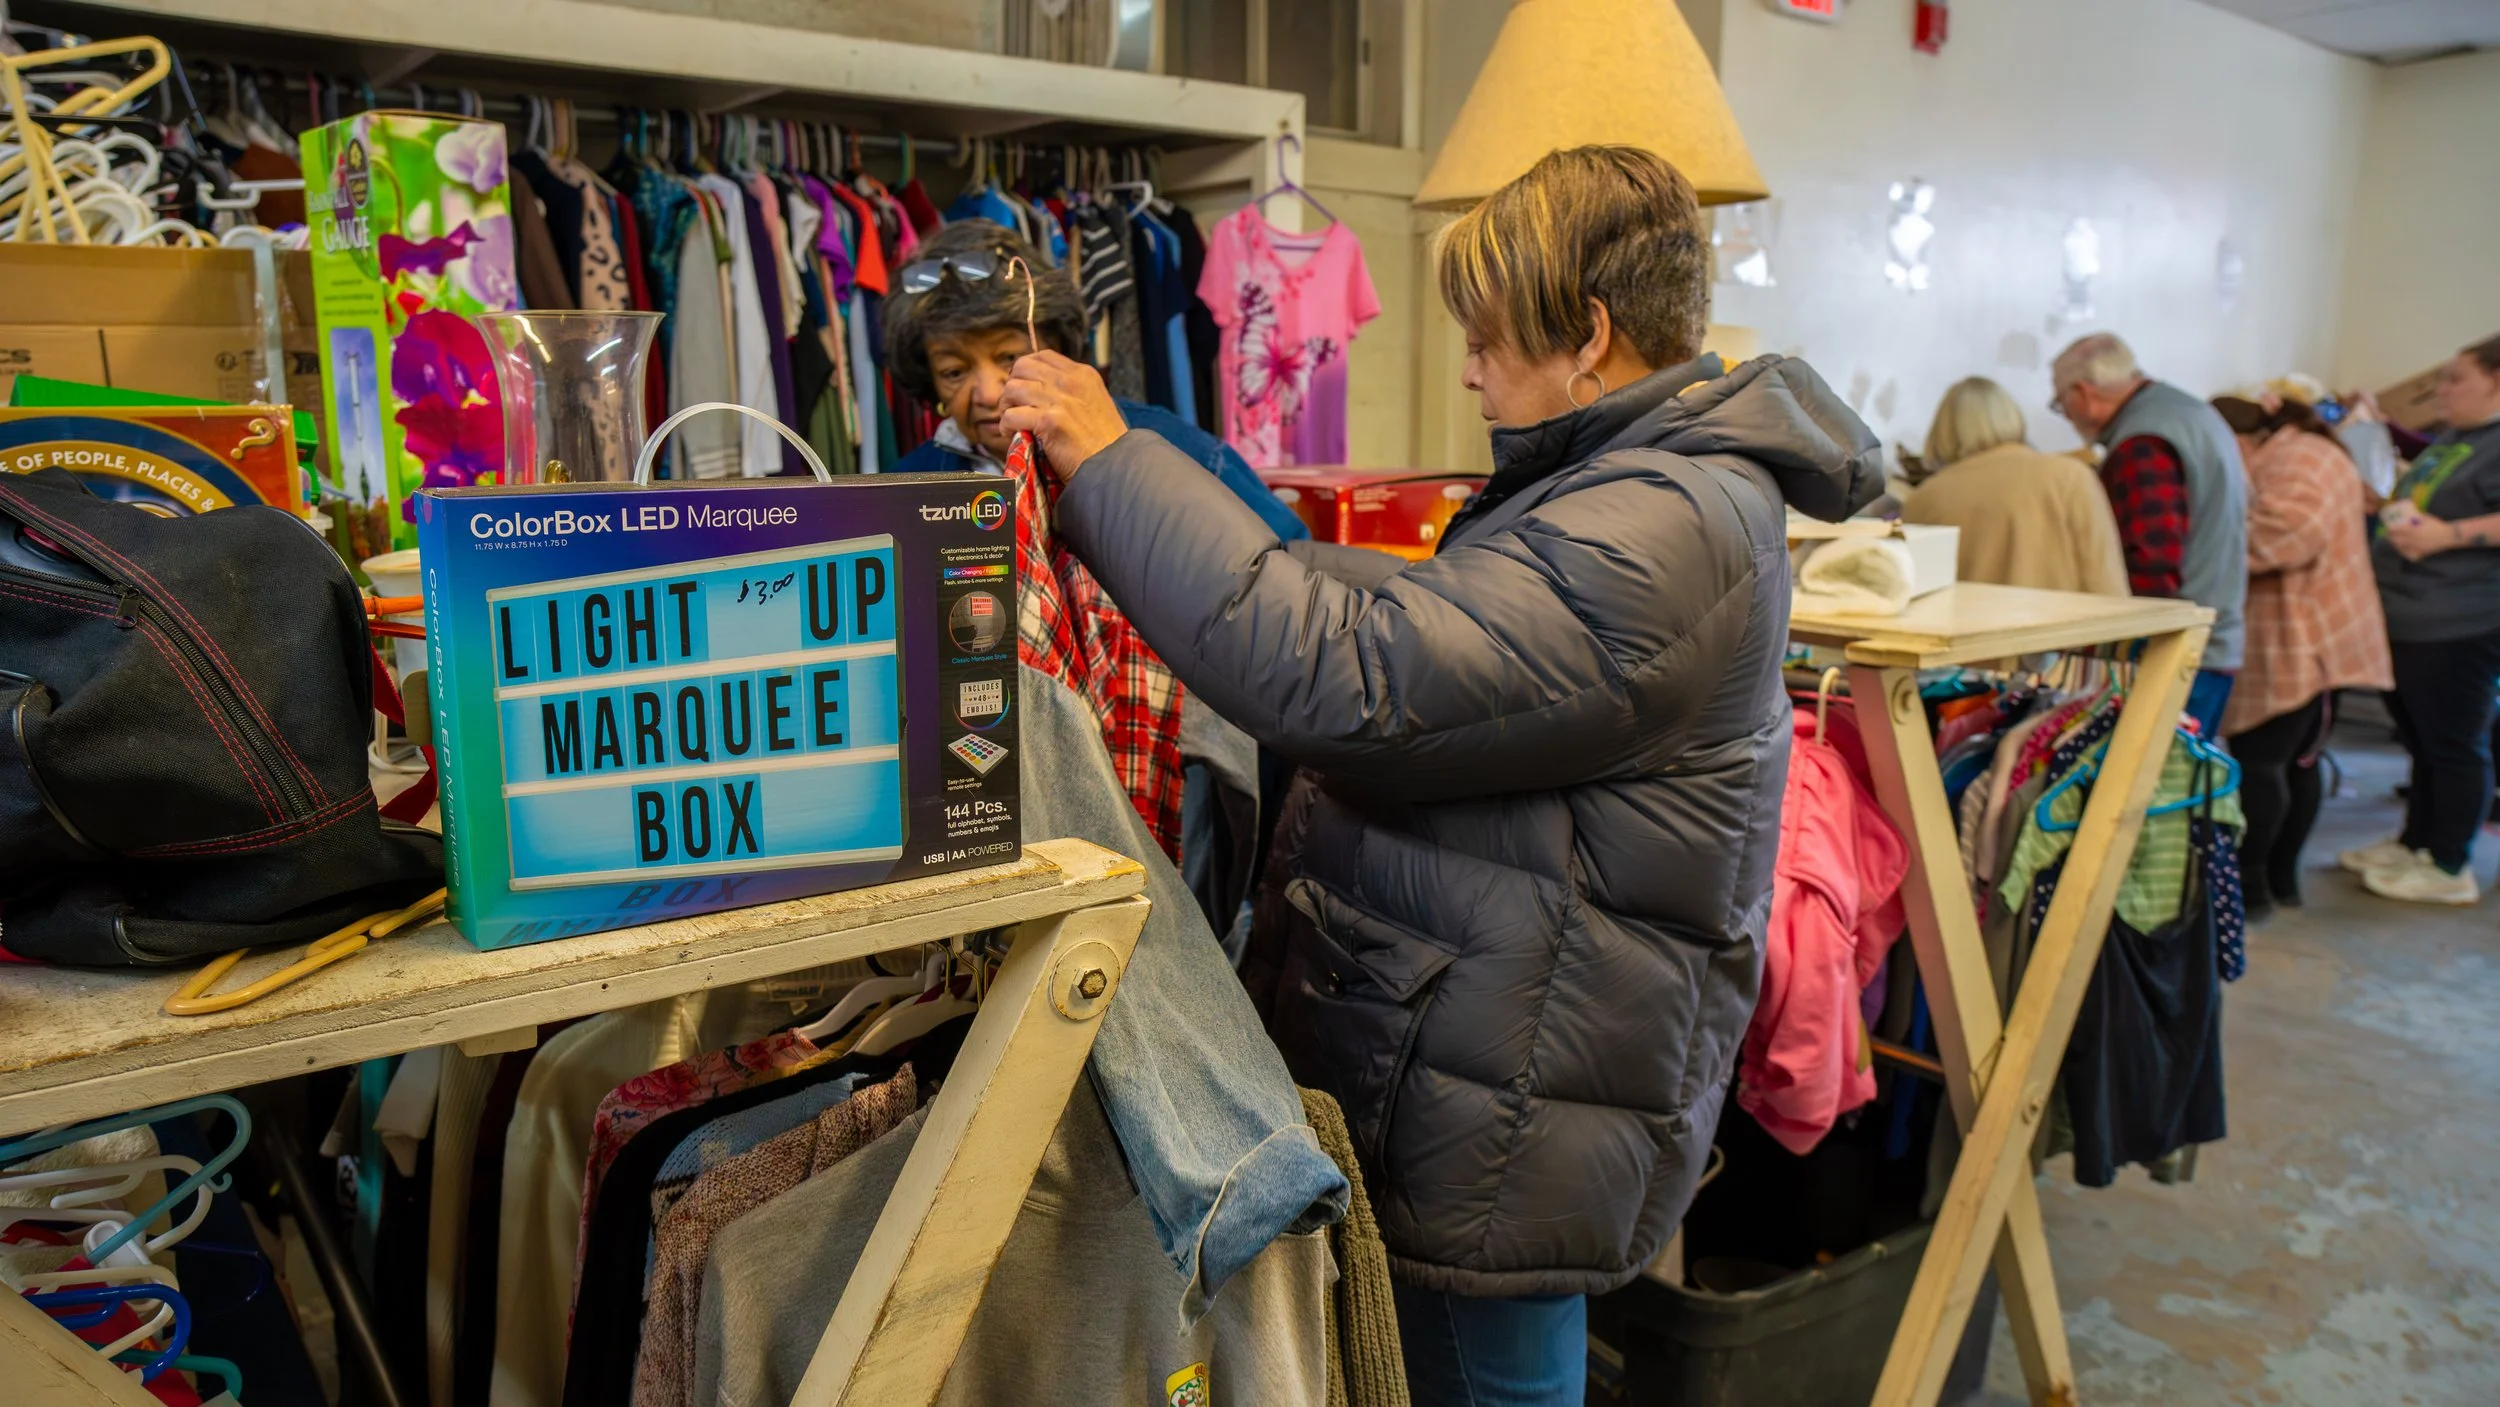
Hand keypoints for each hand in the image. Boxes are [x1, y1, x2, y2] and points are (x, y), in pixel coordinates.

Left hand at [999, 351, 1128, 479]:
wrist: (1112, 467)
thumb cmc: (1104, 443)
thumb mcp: (1096, 404)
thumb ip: (1073, 391)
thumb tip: (1044, 389)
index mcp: (1083, 374)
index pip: (1043, 356)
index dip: (1026, 370)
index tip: (1023, 386)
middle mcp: (1071, 382)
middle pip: (1023, 367)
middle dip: (1012, 385)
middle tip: (1013, 405)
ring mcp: (1060, 400)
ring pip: (1013, 388)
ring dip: (1006, 406)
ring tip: (1012, 421)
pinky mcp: (1049, 422)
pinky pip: (1012, 415)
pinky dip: (1007, 425)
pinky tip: (1012, 433)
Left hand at [2385, 513, 2455, 561]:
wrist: (2448, 535)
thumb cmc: (2437, 524)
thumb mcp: (2425, 518)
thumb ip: (2415, 517)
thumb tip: (2408, 514)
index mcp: (2411, 530)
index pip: (2394, 530)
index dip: (2389, 530)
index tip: (2388, 528)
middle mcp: (2411, 540)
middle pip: (2395, 540)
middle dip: (2391, 538)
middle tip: (2390, 536)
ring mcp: (2415, 547)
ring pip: (2400, 548)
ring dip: (2396, 545)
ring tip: (2395, 542)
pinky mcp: (2420, 553)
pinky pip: (2409, 555)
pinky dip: (2405, 553)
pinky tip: (2404, 550)